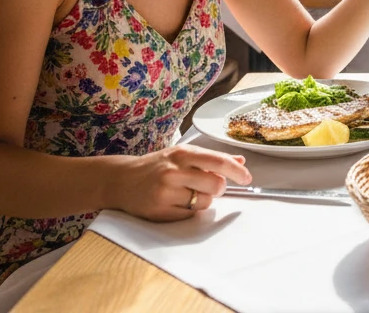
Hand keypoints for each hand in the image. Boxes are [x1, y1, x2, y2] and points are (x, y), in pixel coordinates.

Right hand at [113, 144, 251, 221]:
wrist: (121, 180)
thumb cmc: (156, 166)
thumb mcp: (181, 154)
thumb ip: (210, 158)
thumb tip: (240, 160)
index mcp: (182, 153)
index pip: (219, 162)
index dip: (237, 172)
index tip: (247, 178)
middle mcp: (174, 171)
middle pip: (216, 185)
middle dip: (218, 188)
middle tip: (208, 187)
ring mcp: (166, 192)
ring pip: (204, 202)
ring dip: (202, 200)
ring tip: (187, 193)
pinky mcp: (160, 211)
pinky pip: (189, 215)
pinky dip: (189, 210)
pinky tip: (175, 202)